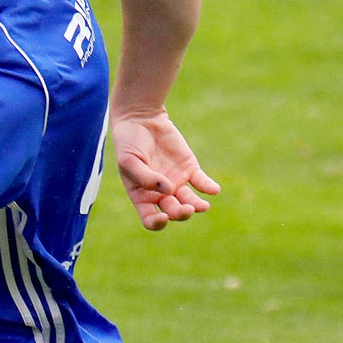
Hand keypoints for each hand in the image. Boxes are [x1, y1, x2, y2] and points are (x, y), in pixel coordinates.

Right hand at [112, 109, 218, 230]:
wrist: (141, 120)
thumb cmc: (128, 143)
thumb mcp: (130, 161)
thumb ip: (145, 178)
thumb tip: (168, 190)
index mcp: (141, 196)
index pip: (150, 218)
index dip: (157, 223)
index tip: (164, 217)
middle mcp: (160, 193)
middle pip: (172, 211)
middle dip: (180, 213)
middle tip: (186, 208)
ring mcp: (176, 182)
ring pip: (189, 200)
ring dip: (196, 205)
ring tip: (203, 206)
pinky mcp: (189, 169)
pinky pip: (201, 182)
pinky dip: (208, 187)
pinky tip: (213, 190)